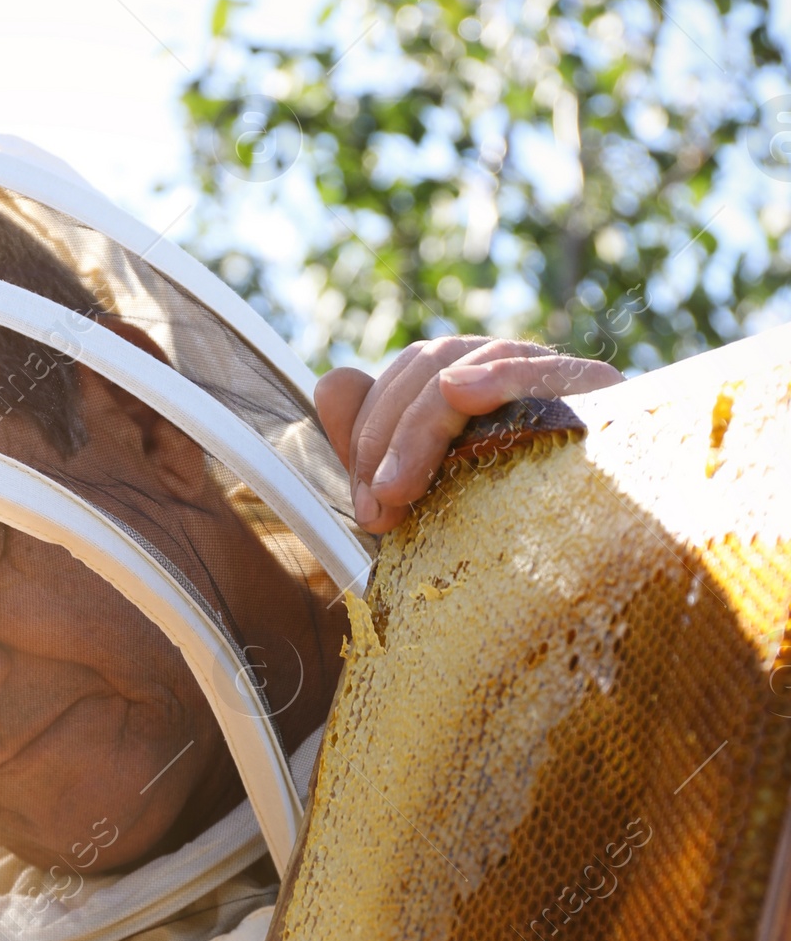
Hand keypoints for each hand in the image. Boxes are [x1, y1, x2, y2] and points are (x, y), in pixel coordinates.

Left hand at [315, 336, 622, 535]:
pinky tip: (459, 394)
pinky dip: (495, 376)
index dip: (371, 426)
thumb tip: (331, 381)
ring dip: (418, 429)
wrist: (609, 578)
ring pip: (468, 364)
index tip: (364, 503)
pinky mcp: (601, 395)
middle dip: (385, 436)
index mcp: (477, 391)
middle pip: (430, 363)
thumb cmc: (511, 545)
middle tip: (376, 509)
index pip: (410, 372)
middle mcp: (516, 374)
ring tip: (397, 492)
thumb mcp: (427, 500)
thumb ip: (375, 443)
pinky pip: (540, 369)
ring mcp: (557, 378)